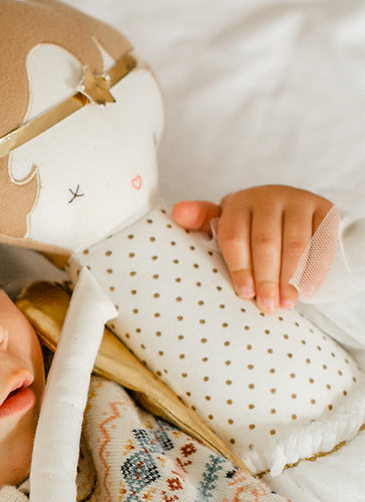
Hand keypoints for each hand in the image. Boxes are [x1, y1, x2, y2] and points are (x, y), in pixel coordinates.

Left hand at [172, 185, 334, 311]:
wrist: (290, 210)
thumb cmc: (249, 226)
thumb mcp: (225, 222)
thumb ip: (202, 221)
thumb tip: (178, 213)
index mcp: (239, 202)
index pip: (235, 237)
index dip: (239, 268)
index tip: (245, 294)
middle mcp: (270, 196)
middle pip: (266, 242)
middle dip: (266, 278)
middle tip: (268, 305)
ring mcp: (299, 200)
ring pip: (296, 243)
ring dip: (291, 276)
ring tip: (287, 303)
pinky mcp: (324, 208)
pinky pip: (322, 240)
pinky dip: (316, 267)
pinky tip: (308, 289)